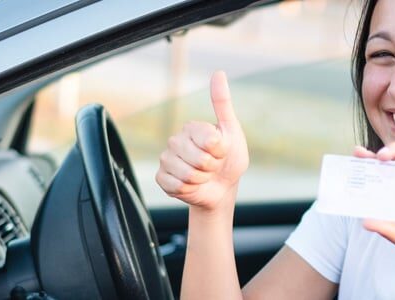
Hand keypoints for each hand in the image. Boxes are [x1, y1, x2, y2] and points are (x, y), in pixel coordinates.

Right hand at [156, 71, 248, 210]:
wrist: (222, 187)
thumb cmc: (229, 159)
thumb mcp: (232, 131)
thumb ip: (223, 103)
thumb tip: (219, 72)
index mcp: (192, 127)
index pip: (209, 140)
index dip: (220, 151)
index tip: (222, 151)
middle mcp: (176, 140)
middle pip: (198, 159)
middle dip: (212, 167)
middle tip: (213, 165)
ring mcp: (167, 159)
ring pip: (187, 174)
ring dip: (202, 179)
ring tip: (204, 175)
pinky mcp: (162, 178)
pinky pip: (175, 185)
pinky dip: (189, 189)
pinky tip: (192, 185)